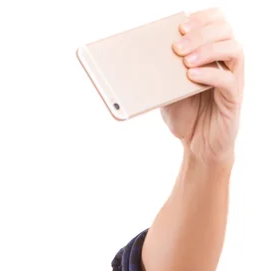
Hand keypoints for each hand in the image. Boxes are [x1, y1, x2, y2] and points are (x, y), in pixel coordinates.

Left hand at [161, 8, 244, 164]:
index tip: (182, 25)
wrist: (198, 147)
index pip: (216, 22)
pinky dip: (210, 74)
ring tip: (185, 61)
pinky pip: (228, 79)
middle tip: (177, 45)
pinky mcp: (234, 98)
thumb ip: (163, 76)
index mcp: (212, 54)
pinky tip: (192, 76)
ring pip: (232, 50)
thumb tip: (143, 62)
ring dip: (207, 50)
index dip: (202, 18)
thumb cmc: (185, 117)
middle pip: (224, 31)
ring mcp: (232, 78)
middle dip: (200, 34)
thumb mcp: (168, 93)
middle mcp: (226, 62)